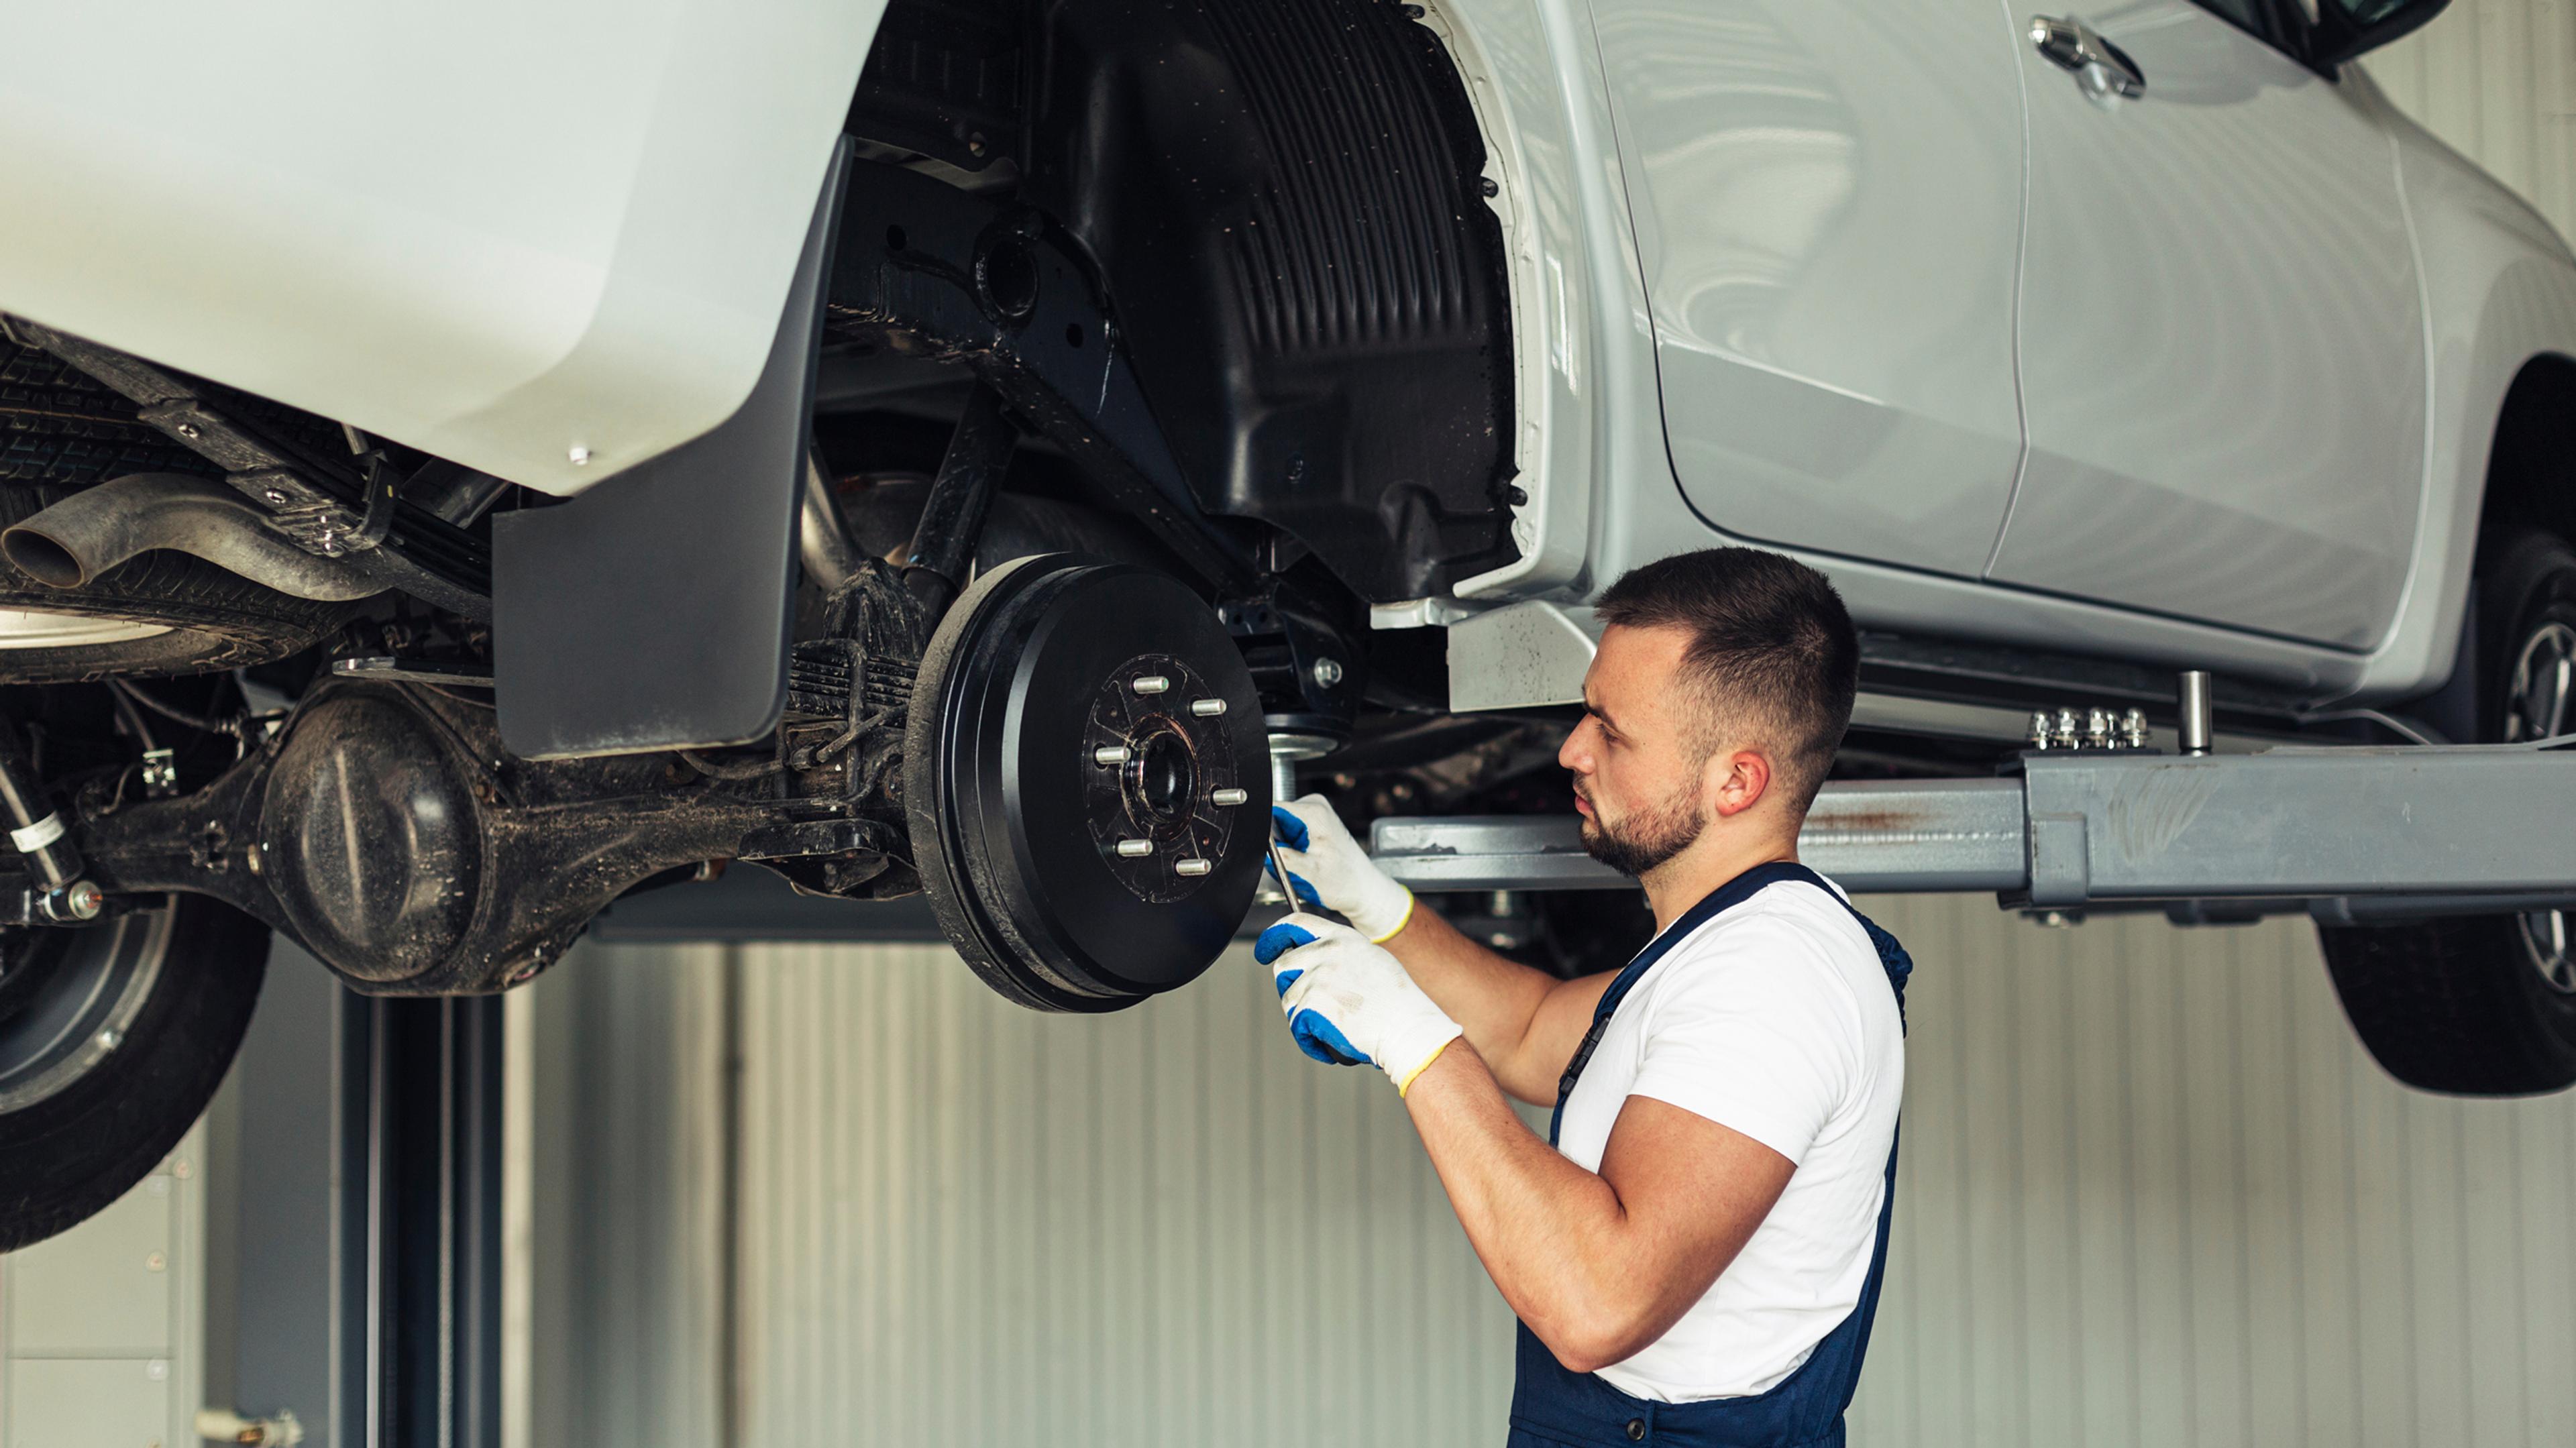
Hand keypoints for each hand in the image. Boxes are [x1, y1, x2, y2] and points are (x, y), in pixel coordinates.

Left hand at [1254, 914, 1462, 1095]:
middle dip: (1290, 987)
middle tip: (1310, 1006)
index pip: (1295, 923)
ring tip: (1333, 1026)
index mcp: (1341, 938)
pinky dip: (1310, 1040)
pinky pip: (1297, 1025)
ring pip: (1288, 999)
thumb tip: (1315, 960)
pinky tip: (1333, 1041)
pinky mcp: (1310, 1005)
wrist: (1407, 1028)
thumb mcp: (1372, 960)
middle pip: (1283, 966)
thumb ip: (1342, 954)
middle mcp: (1326, 953)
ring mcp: (1316, 978)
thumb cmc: (1398, 1002)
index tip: (1265, 950)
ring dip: (1304, 1018)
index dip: (1274, 936)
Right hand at [1268, 795, 1415, 941]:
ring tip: (1303, 864)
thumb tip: (1260, 847)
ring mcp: (1314, 814)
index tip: (1274, 851)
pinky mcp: (1313, 824)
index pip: (1270, 810)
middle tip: (1294, 863)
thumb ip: (1282, 856)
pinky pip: (1287, 834)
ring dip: (1283, 849)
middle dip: (1276, 845)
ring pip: (1278, 829)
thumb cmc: (1344, 881)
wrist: (1361, 889)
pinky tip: (1305, 860)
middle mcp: (1314, 806)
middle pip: (1273, 820)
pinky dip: (1291, 850)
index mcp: (1313, 812)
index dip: (1263, 832)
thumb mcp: (1308, 872)